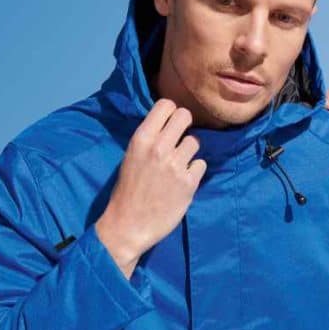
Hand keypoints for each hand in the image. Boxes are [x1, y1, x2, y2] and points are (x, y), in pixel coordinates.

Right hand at [96, 98, 206, 277]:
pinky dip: (195, 171)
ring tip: (178, 165)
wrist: (128, 225)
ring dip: (189, 152)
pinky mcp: (189, 183)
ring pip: (195, 142)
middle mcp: (159, 147)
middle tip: (179, 140)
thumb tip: (168, 124)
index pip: (166, 105)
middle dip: (184, 126)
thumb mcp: (131, 157)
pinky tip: (183, 180)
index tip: (169, 123)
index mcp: (141, 139)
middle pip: (185, 116)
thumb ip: (149, 139)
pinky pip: (201, 164)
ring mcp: (176, 165)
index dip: (171, 112)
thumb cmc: (127, 191)